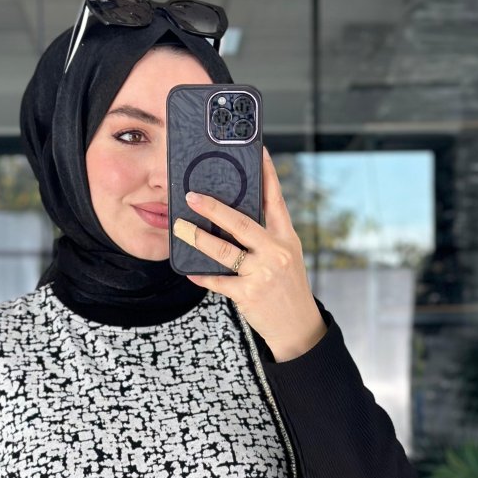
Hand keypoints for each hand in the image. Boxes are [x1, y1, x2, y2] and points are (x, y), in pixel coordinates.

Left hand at [175, 144, 326, 361]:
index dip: (266, 173)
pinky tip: (190, 272)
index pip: (275, 200)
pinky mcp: (249, 294)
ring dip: (197, 238)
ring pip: (224, 251)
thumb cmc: (287, 288)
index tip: (256, 150)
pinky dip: (203, 276)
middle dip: (214, 208)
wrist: (298, 326)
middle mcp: (276, 252)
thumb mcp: (286, 257)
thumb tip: (231, 219)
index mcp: (286, 238)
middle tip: (192, 196)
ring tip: (179, 228)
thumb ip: (265, 238)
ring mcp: (262, 273)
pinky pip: (219, 281)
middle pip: (241, 223)